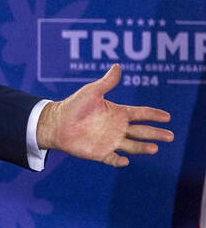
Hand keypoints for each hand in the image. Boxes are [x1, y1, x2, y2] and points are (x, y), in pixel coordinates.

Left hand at [36, 64, 172, 166]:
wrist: (55, 123)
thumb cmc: (73, 106)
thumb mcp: (91, 92)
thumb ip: (106, 82)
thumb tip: (117, 66)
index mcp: (118, 113)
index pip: (141, 114)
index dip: (154, 115)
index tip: (167, 117)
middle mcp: (117, 128)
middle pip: (142, 131)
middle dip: (156, 133)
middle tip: (170, 136)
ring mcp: (110, 141)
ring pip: (132, 146)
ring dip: (143, 147)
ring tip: (154, 148)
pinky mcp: (100, 153)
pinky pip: (112, 158)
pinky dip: (119, 160)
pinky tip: (125, 160)